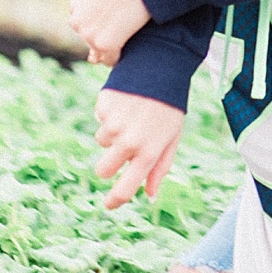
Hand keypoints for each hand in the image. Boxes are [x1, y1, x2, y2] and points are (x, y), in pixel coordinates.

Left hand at [69, 0, 149, 66]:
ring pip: (100, 54)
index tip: (114, 15)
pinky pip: (111, 61)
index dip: (101, 24)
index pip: (85, 27)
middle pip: (91, 42)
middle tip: (121, 19)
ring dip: (113, 48)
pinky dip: (120, 57)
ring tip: (124, 26)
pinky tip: (128, 41)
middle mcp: (76, 22)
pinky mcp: (103, 44)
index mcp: (75, 7)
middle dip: (105, 37)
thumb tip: (93, 58)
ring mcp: (88, 35)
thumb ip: (96, 18)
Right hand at [94, 88, 184, 208]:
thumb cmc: (169, 108)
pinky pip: (100, 118)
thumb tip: (150, 196)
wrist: (161, 67)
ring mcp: (114, 124)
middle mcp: (129, 141)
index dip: (115, 200)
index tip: (108, 205)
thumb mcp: (171, 140)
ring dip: (112, 133)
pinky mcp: (104, 107)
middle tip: (118, 152)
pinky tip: (126, 101)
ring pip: (101, 140)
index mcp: (148, 153)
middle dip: (106, 166)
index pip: (125, 187)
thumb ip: (160, 169)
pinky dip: (110, 113)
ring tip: (132, 115)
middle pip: (102, 169)